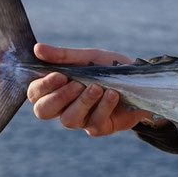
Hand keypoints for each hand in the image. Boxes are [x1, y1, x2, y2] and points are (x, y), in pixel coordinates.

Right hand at [27, 43, 154, 136]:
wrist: (142, 80)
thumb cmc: (109, 68)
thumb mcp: (88, 57)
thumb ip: (63, 56)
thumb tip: (37, 49)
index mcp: (56, 88)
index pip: (35, 93)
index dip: (43, 86)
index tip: (60, 75)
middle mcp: (64, 106)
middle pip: (43, 111)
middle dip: (58, 97)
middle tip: (76, 83)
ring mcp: (81, 119)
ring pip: (68, 120)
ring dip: (82, 102)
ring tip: (97, 88)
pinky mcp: (99, 127)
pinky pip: (94, 122)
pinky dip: (103, 106)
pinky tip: (112, 94)